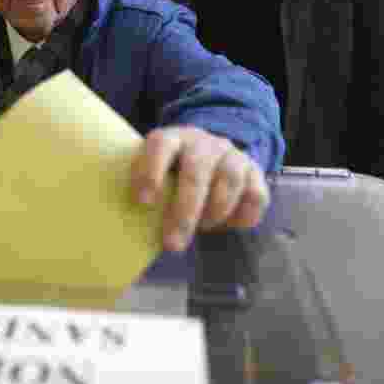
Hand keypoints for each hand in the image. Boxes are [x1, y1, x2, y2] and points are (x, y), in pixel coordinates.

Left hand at [131, 126, 270, 252]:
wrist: (211, 156)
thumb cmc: (174, 175)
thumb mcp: (157, 175)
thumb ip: (148, 193)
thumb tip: (127, 232)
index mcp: (173, 138)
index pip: (161, 145)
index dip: (151, 172)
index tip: (143, 203)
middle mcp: (204, 143)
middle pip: (196, 171)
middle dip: (184, 212)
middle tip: (172, 244)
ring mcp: (232, 155)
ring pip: (229, 180)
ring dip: (215, 212)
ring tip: (203, 229)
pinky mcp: (255, 172)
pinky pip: (256, 195)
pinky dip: (243, 216)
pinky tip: (229, 225)